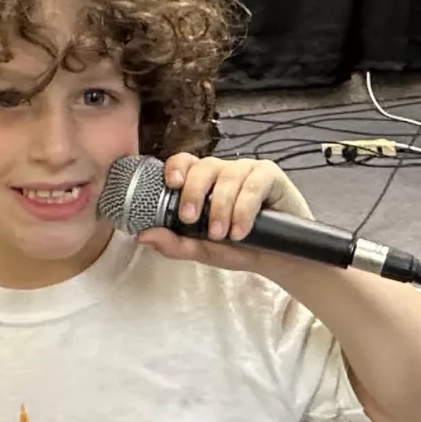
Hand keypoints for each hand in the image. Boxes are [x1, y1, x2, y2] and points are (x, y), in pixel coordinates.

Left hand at [135, 153, 303, 273]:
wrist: (278, 259)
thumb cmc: (239, 248)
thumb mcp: (201, 250)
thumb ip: (173, 243)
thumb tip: (143, 235)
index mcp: (203, 182)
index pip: (184, 162)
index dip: (176, 167)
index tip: (171, 184)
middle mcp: (224, 171)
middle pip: (203, 166)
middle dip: (193, 192)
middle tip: (191, 219)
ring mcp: (247, 171)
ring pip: (228, 177)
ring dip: (221, 208)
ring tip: (223, 235)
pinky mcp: (270, 176)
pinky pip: (252, 185)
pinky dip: (244, 209)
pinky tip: (241, 230)